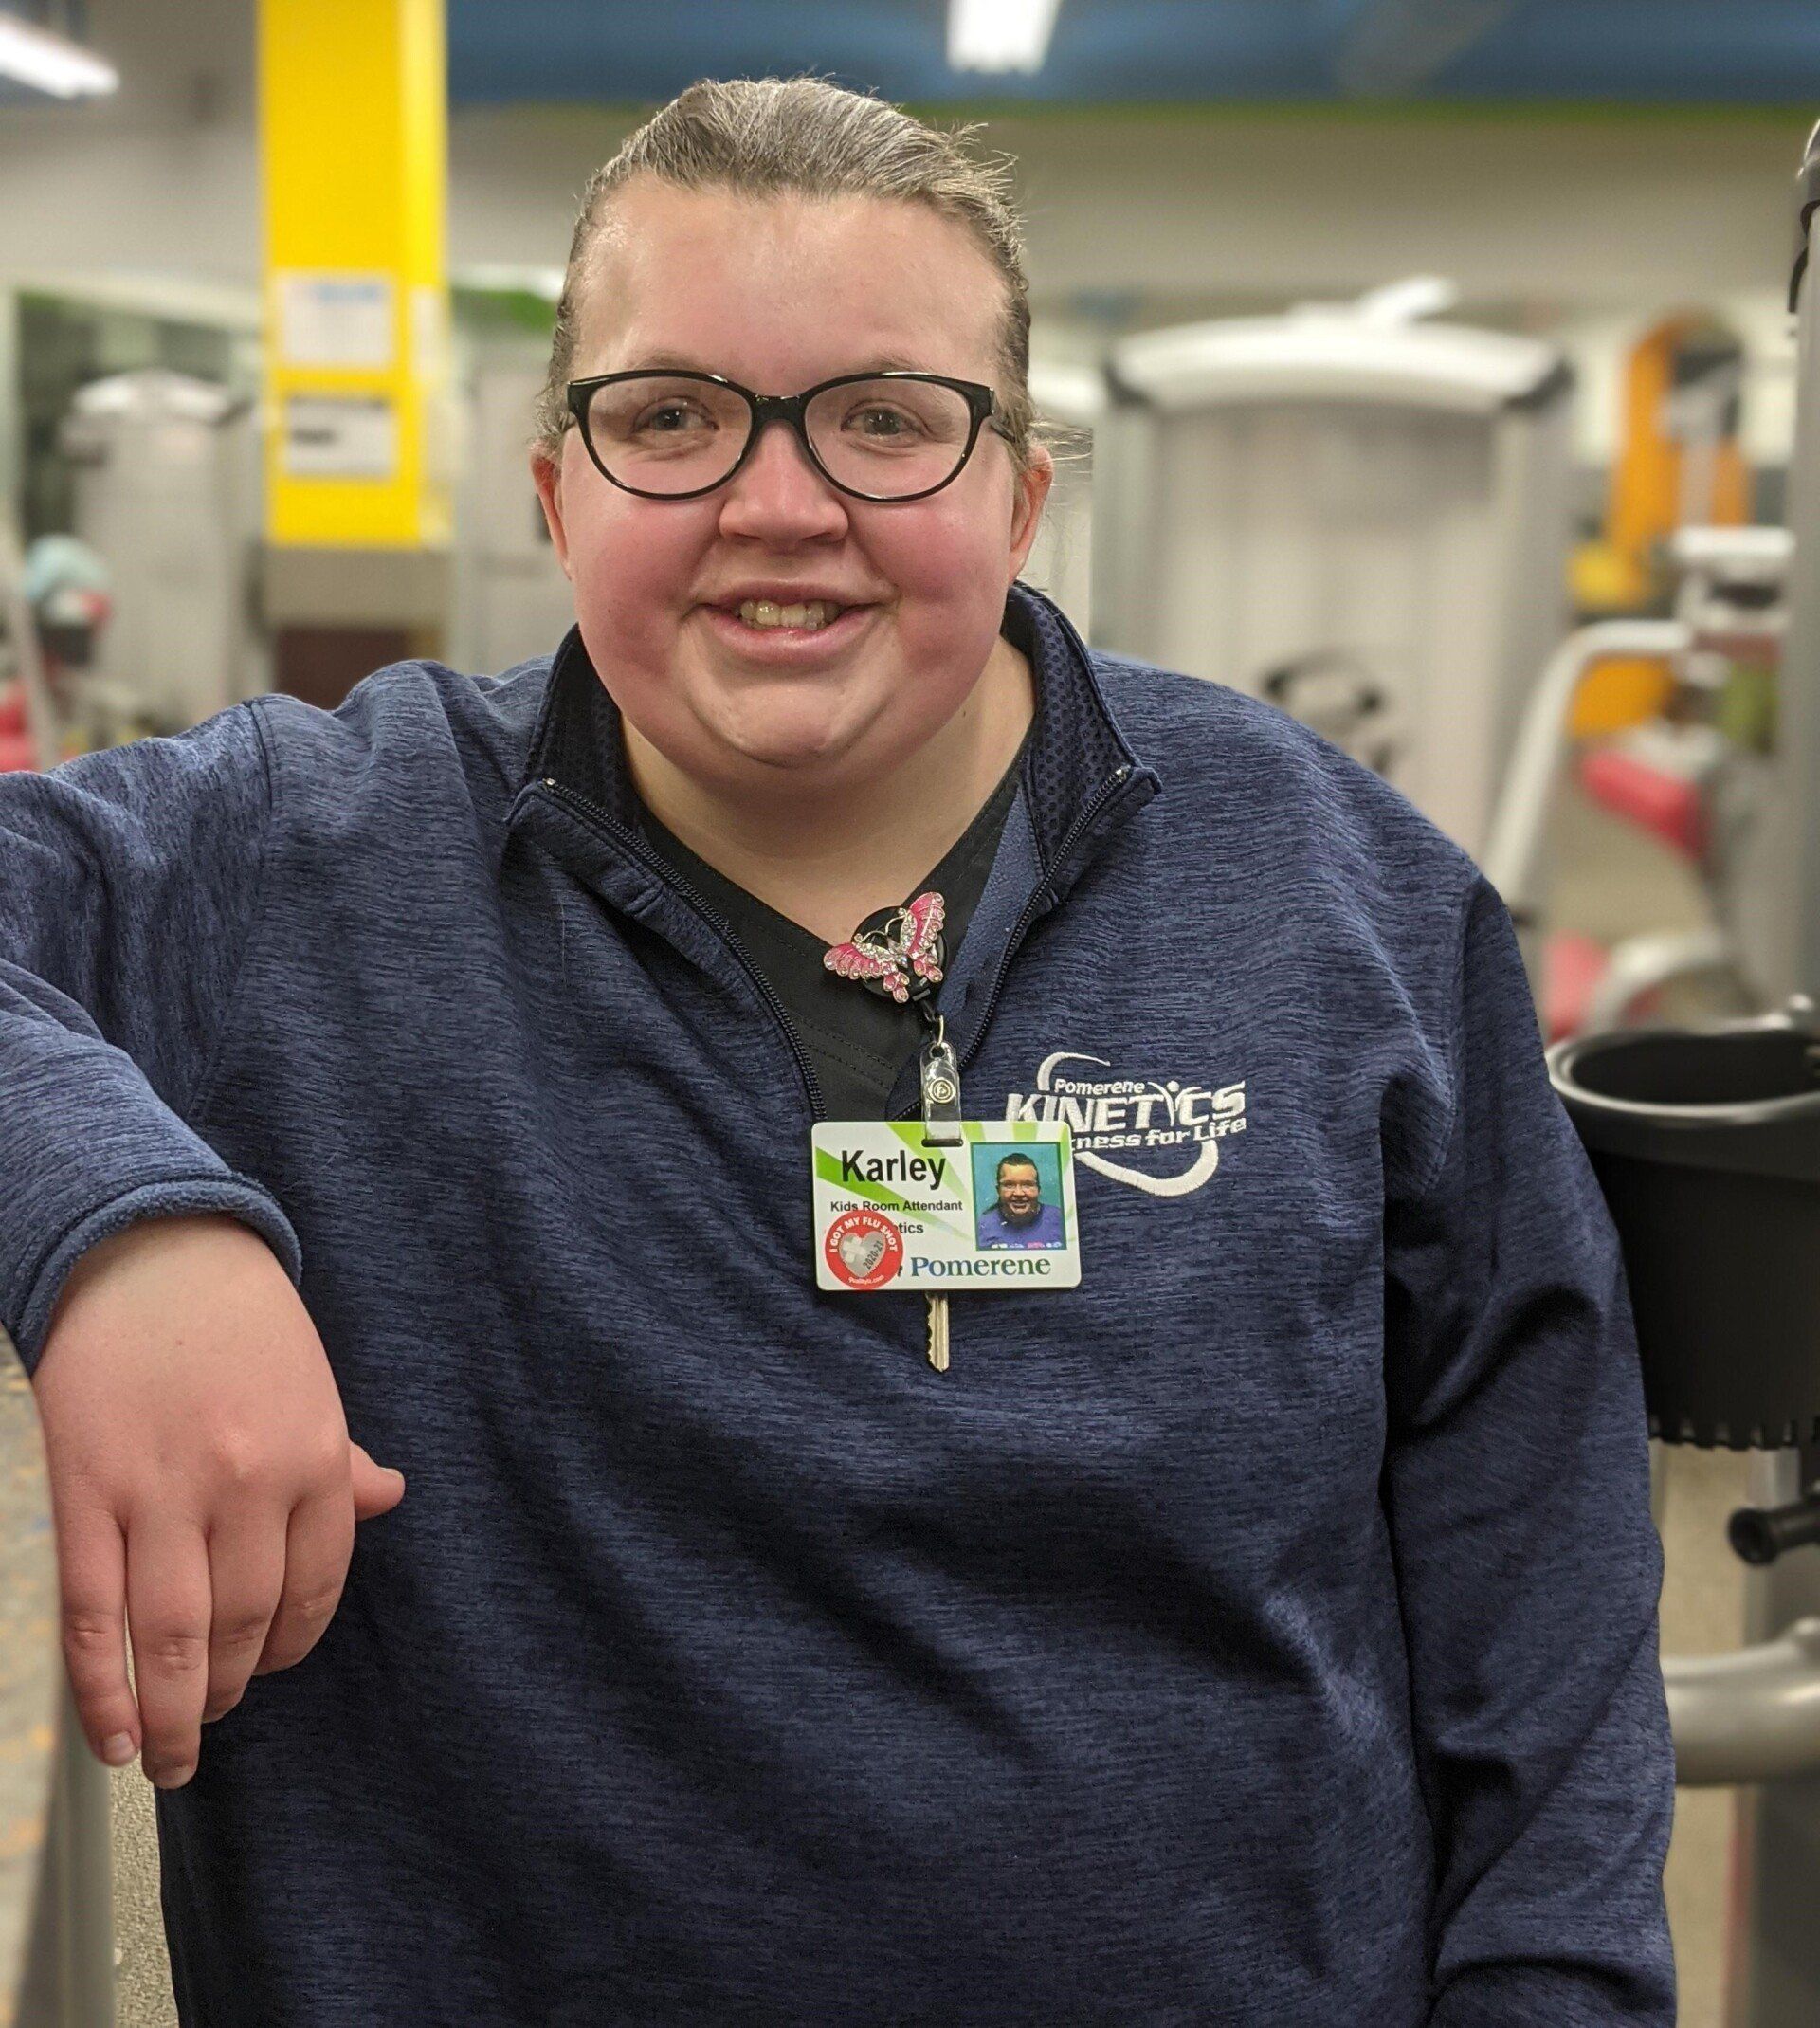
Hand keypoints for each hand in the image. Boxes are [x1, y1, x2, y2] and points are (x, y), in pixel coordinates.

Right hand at [28, 1213, 404, 1788]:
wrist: (150, 1252)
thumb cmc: (239, 1322)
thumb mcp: (311, 1383)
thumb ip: (339, 1458)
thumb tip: (388, 1499)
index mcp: (314, 1458)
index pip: (314, 1588)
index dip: (289, 1645)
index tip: (266, 1671)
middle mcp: (249, 1484)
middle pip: (240, 1624)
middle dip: (225, 1693)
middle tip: (207, 1731)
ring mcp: (164, 1492)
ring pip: (171, 1635)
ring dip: (170, 1713)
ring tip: (167, 1756)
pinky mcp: (87, 1492)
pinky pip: (95, 1612)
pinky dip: (102, 1686)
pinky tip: (112, 1733)